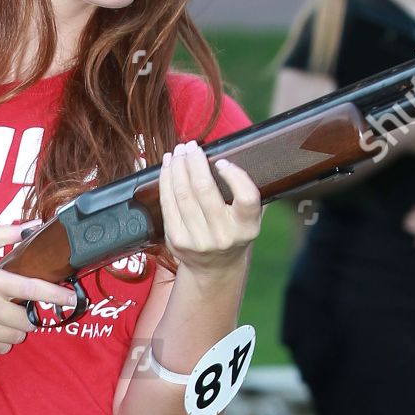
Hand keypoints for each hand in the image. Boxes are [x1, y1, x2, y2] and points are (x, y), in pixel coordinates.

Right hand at [0, 223, 79, 352]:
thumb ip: (2, 235)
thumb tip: (31, 227)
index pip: (30, 289)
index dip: (55, 295)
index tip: (71, 299)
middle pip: (27, 320)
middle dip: (26, 316)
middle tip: (13, 308)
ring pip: (16, 337)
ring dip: (15, 330)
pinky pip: (0, 349)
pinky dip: (0, 341)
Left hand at [159, 140, 262, 277]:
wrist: (215, 267)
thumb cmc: (232, 232)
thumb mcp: (248, 218)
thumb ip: (245, 192)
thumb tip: (231, 154)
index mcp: (247, 227)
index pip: (246, 197)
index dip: (234, 175)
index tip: (222, 162)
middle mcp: (223, 236)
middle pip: (205, 190)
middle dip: (195, 162)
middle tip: (191, 146)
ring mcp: (198, 240)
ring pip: (183, 194)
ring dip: (178, 167)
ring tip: (178, 152)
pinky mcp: (177, 240)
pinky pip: (168, 203)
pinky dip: (166, 180)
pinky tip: (168, 166)